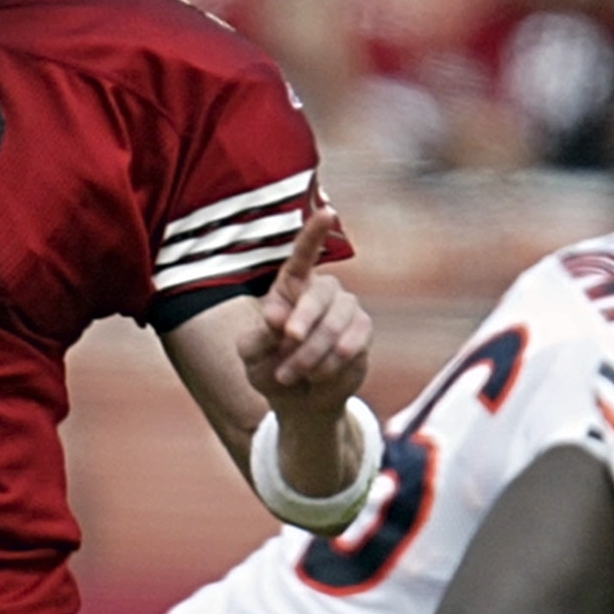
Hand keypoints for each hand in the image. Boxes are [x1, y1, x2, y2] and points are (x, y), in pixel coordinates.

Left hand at [241, 203, 368, 400]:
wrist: (298, 400)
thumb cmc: (269, 367)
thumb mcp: (251, 354)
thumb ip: (258, 336)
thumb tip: (276, 317)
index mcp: (290, 287)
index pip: (303, 256)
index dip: (314, 234)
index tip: (327, 212)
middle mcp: (322, 292)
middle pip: (319, 294)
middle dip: (302, 321)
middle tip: (288, 342)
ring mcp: (346, 310)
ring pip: (334, 324)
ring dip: (310, 354)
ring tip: (290, 374)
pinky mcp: (362, 333)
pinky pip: (352, 343)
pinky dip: (330, 364)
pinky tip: (317, 375)